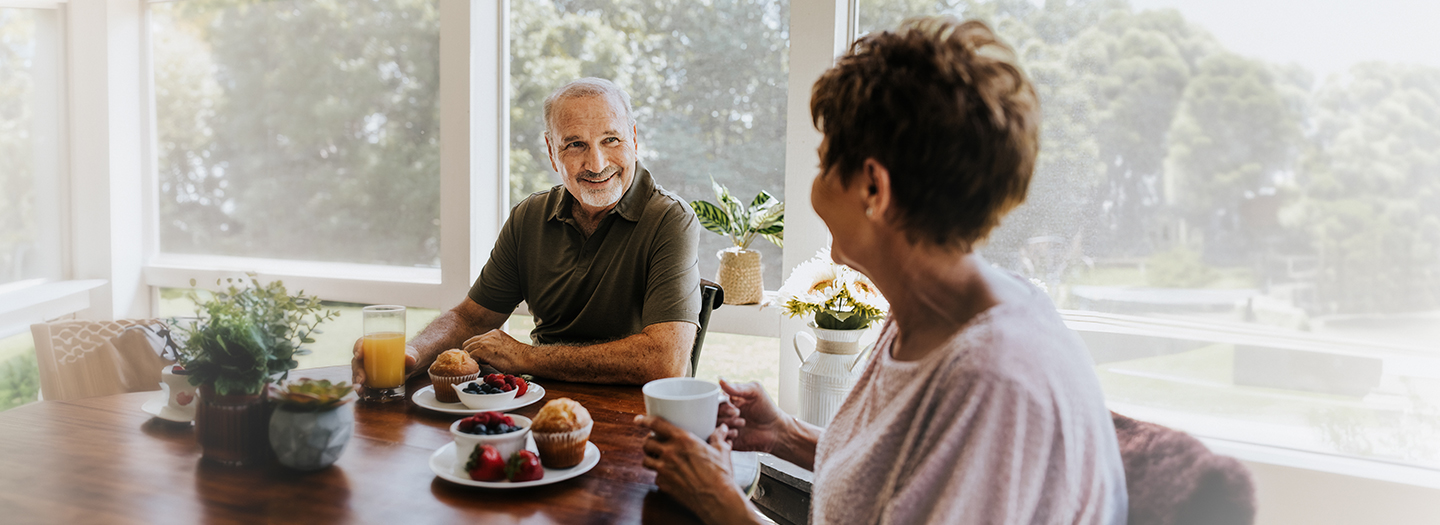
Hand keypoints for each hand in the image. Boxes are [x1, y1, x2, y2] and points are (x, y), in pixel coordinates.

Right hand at [351, 337, 418, 390]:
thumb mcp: (410, 354)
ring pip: (356, 374)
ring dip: (356, 381)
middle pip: (357, 361)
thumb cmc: (406, 356)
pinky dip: (360, 388)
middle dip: (357, 370)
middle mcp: (367, 357)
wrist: (408, 366)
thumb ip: (410, 356)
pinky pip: (362, 383)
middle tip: (362, 379)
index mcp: (374, 345)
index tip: (359, 354)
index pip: (362, 343)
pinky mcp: (369, 379)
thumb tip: (411, 360)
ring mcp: (367, 368)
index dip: (358, 347)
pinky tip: (361, 393)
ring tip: (360, 388)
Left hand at [464, 329, 529, 371]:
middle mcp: (488, 335)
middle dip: (470, 353)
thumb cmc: (519, 357)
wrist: (526, 358)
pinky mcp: (483, 350)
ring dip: (472, 359)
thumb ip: (494, 347)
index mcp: (493, 333)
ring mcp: (485, 342)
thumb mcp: (505, 346)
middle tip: (476, 363)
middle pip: (468, 343)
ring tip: (480, 366)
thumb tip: (487, 356)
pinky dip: (474, 363)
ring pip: (468, 350)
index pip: (475, 340)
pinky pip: (471, 357)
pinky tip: (482, 367)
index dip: (474, 349)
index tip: (477, 358)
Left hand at [636, 415, 752, 523]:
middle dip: (648, 442)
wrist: (717, 499)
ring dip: (650, 458)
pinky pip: (656, 477)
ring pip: (646, 460)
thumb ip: (718, 438)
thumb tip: (722, 429)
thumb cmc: (720, 475)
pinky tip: (668, 475)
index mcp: (683, 440)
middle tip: (654, 442)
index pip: (656, 424)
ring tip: (656, 458)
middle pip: (647, 443)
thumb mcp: (721, 452)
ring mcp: (664, 470)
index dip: (644, 420)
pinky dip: (660, 475)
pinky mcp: (664, 484)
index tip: (639, 419)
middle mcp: (670, 453)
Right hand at [716, 378, 789, 453]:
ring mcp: (725, 427)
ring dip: (726, 423)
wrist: (776, 430)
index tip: (732, 404)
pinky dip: (725, 436)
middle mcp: (724, 413)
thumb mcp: (755, 392)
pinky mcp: (726, 440)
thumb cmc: (767, 409)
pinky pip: (717, 439)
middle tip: (737, 413)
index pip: (713, 399)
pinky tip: (737, 433)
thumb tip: (721, 380)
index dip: (720, 402)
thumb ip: (738, 387)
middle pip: (711, 412)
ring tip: (742, 423)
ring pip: (713, 425)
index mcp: (728, 400)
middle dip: (723, 413)